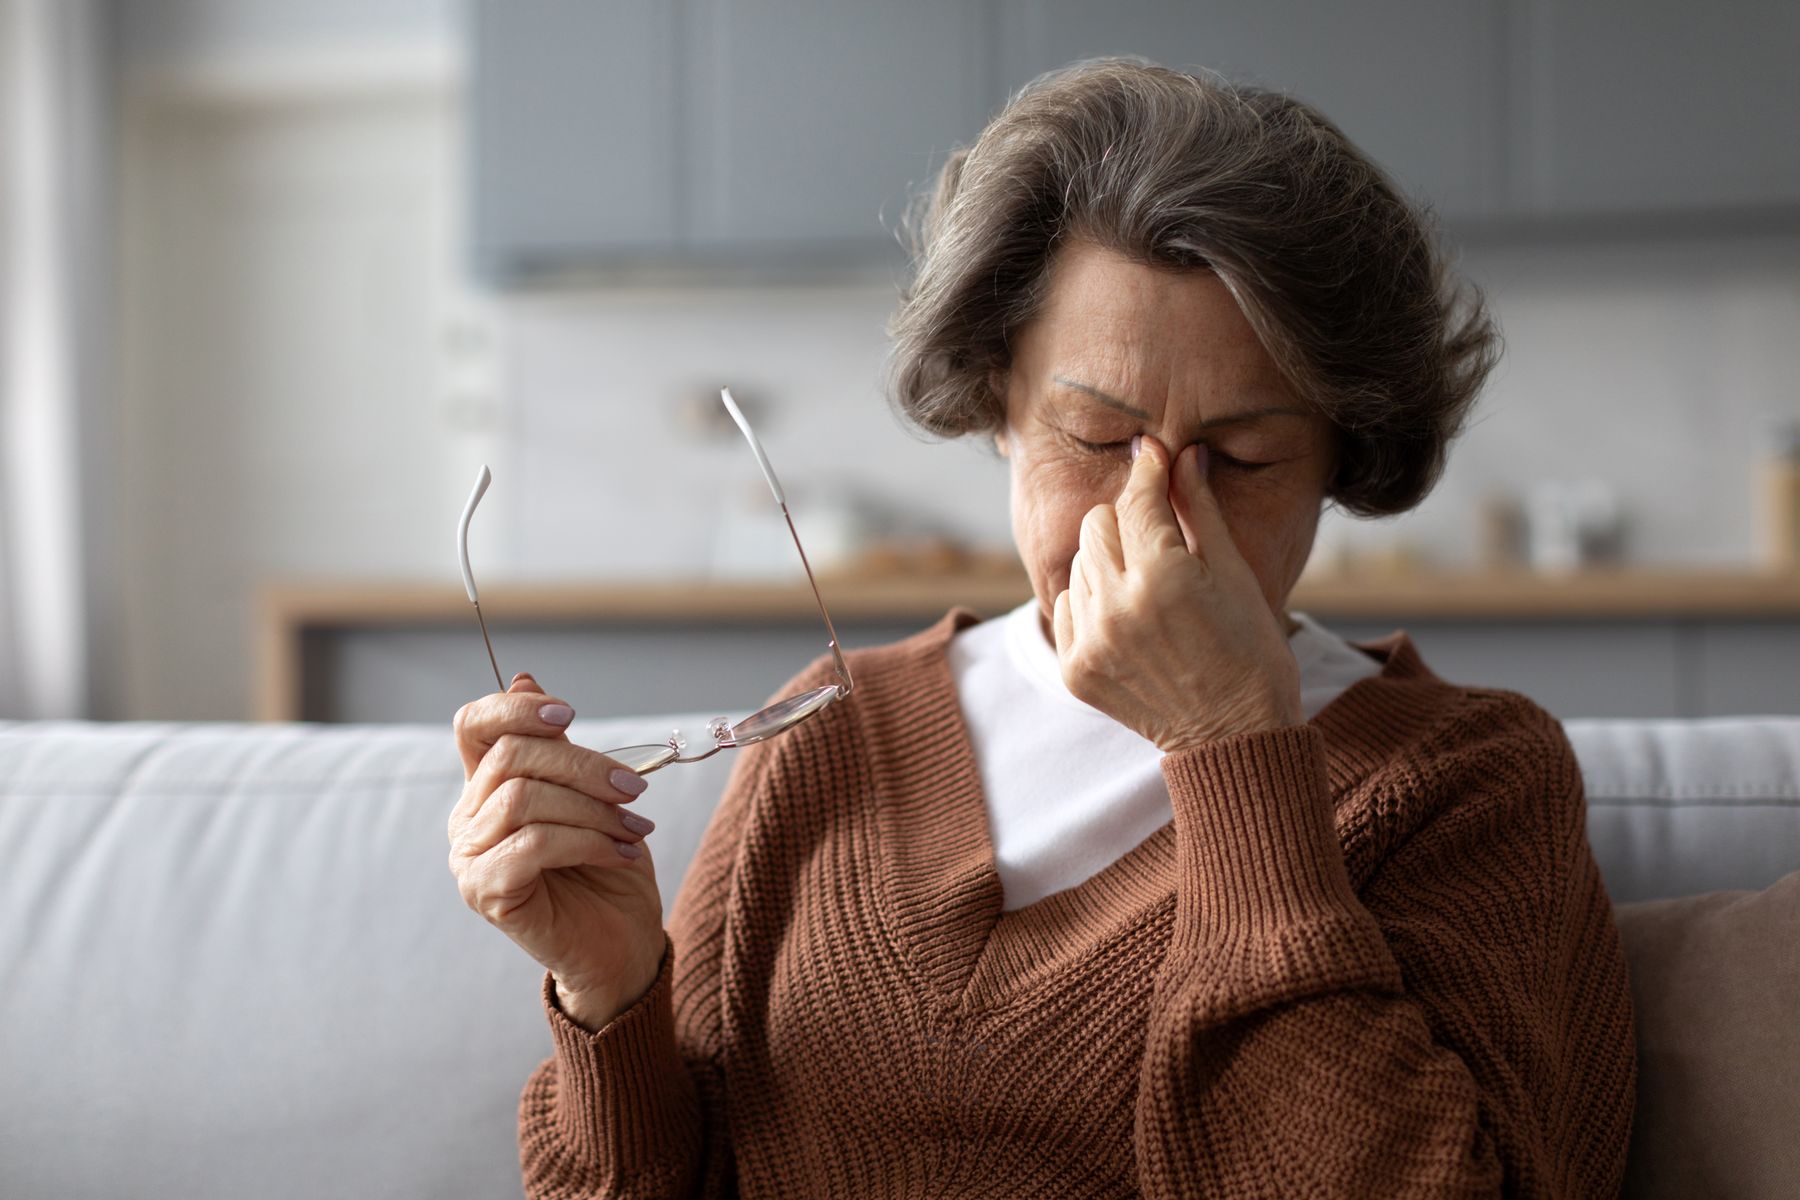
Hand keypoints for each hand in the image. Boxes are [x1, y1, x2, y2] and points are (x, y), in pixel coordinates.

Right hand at [447, 673, 665, 1029]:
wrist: (621, 943)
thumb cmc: (607, 868)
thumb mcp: (592, 794)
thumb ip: (556, 746)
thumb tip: (525, 678)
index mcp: (487, 789)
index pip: (473, 726)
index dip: (515, 708)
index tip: (569, 714)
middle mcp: (468, 820)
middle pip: (511, 758)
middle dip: (583, 766)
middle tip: (635, 790)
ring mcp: (471, 859)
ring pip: (524, 799)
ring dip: (592, 809)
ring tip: (633, 829)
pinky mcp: (488, 893)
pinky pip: (534, 844)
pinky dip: (588, 841)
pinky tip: (621, 852)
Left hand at [1051, 435, 1302, 752]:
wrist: (1235, 734)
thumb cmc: (1250, 650)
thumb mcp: (1234, 573)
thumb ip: (1200, 510)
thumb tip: (1182, 454)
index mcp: (1164, 578)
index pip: (1138, 500)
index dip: (1149, 472)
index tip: (1154, 454)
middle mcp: (1118, 607)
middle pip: (1098, 524)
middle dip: (1129, 521)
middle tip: (1163, 540)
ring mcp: (1091, 641)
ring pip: (1081, 563)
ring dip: (1111, 563)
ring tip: (1151, 589)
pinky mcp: (1074, 669)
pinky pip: (1066, 605)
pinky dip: (1093, 602)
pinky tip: (1130, 619)